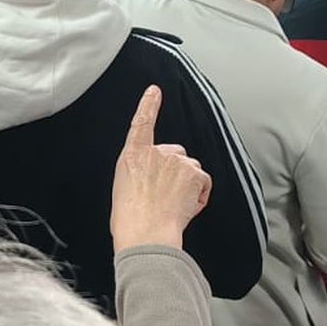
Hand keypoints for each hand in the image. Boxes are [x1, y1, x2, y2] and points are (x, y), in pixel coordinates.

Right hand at [111, 86, 211, 251]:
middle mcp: (156, 152)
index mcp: (133, 155)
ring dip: (187, 184)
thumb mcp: (123, 188)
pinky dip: (199, 194)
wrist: (146, 234)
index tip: (154, 91)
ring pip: (191, 169)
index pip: (141, 122)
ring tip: (173, 205)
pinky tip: (185, 208)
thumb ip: (139, 173)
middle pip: (176, 154)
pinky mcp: (195, 173)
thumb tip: (152, 178)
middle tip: (165, 195)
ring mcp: (178, 161)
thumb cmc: (130, 220)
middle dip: (175, 171)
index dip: (148, 104)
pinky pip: (203, 182)